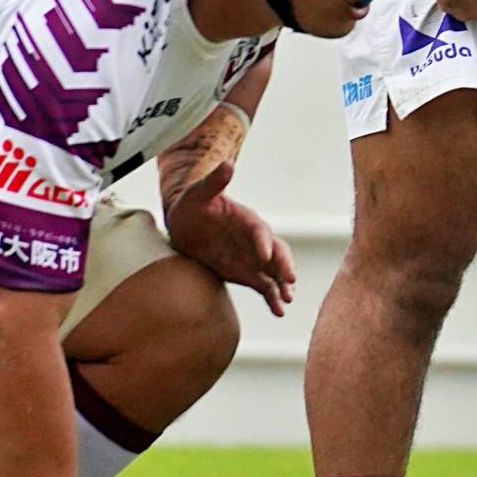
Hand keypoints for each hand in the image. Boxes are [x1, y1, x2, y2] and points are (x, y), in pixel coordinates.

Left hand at [164, 159, 296, 316]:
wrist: (186, 222)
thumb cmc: (192, 204)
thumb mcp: (198, 192)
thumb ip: (214, 181)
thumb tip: (227, 164)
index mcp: (245, 219)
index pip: (258, 230)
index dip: (263, 242)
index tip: (264, 255)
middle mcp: (254, 239)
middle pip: (276, 251)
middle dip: (283, 265)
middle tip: (290, 280)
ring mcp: (251, 257)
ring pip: (273, 271)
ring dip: (282, 285)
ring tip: (287, 299)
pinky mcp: (245, 272)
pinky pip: (263, 286)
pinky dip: (272, 298)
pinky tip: (279, 312)